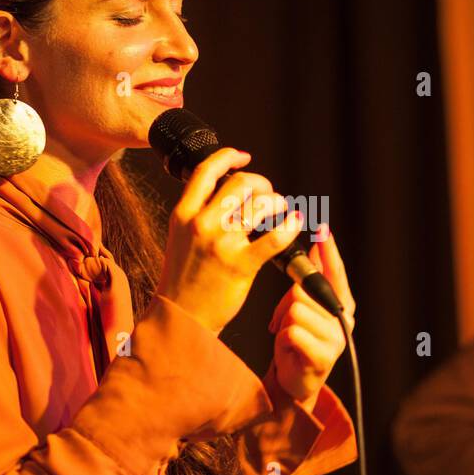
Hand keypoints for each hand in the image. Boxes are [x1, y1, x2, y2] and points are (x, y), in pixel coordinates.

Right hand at [157, 148, 302, 334]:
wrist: (181, 318)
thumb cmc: (184, 281)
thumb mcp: (180, 238)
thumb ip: (198, 214)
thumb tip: (229, 194)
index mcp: (183, 215)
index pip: (206, 170)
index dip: (228, 156)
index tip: (244, 157)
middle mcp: (201, 224)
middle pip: (240, 182)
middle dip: (261, 184)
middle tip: (268, 195)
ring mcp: (221, 243)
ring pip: (260, 204)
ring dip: (277, 202)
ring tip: (279, 211)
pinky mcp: (241, 264)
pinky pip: (275, 236)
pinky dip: (290, 225)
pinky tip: (293, 223)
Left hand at [267, 223, 355, 400]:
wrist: (293, 381)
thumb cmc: (296, 340)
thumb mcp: (300, 307)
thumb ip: (307, 283)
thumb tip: (313, 250)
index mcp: (340, 303)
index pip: (336, 271)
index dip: (329, 250)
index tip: (323, 229)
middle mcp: (342, 319)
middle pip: (303, 290)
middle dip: (285, 303)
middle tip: (283, 320)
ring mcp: (335, 339)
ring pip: (296, 310)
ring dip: (283, 322)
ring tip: (286, 335)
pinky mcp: (323, 357)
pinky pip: (293, 331)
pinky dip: (283, 338)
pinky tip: (289, 348)